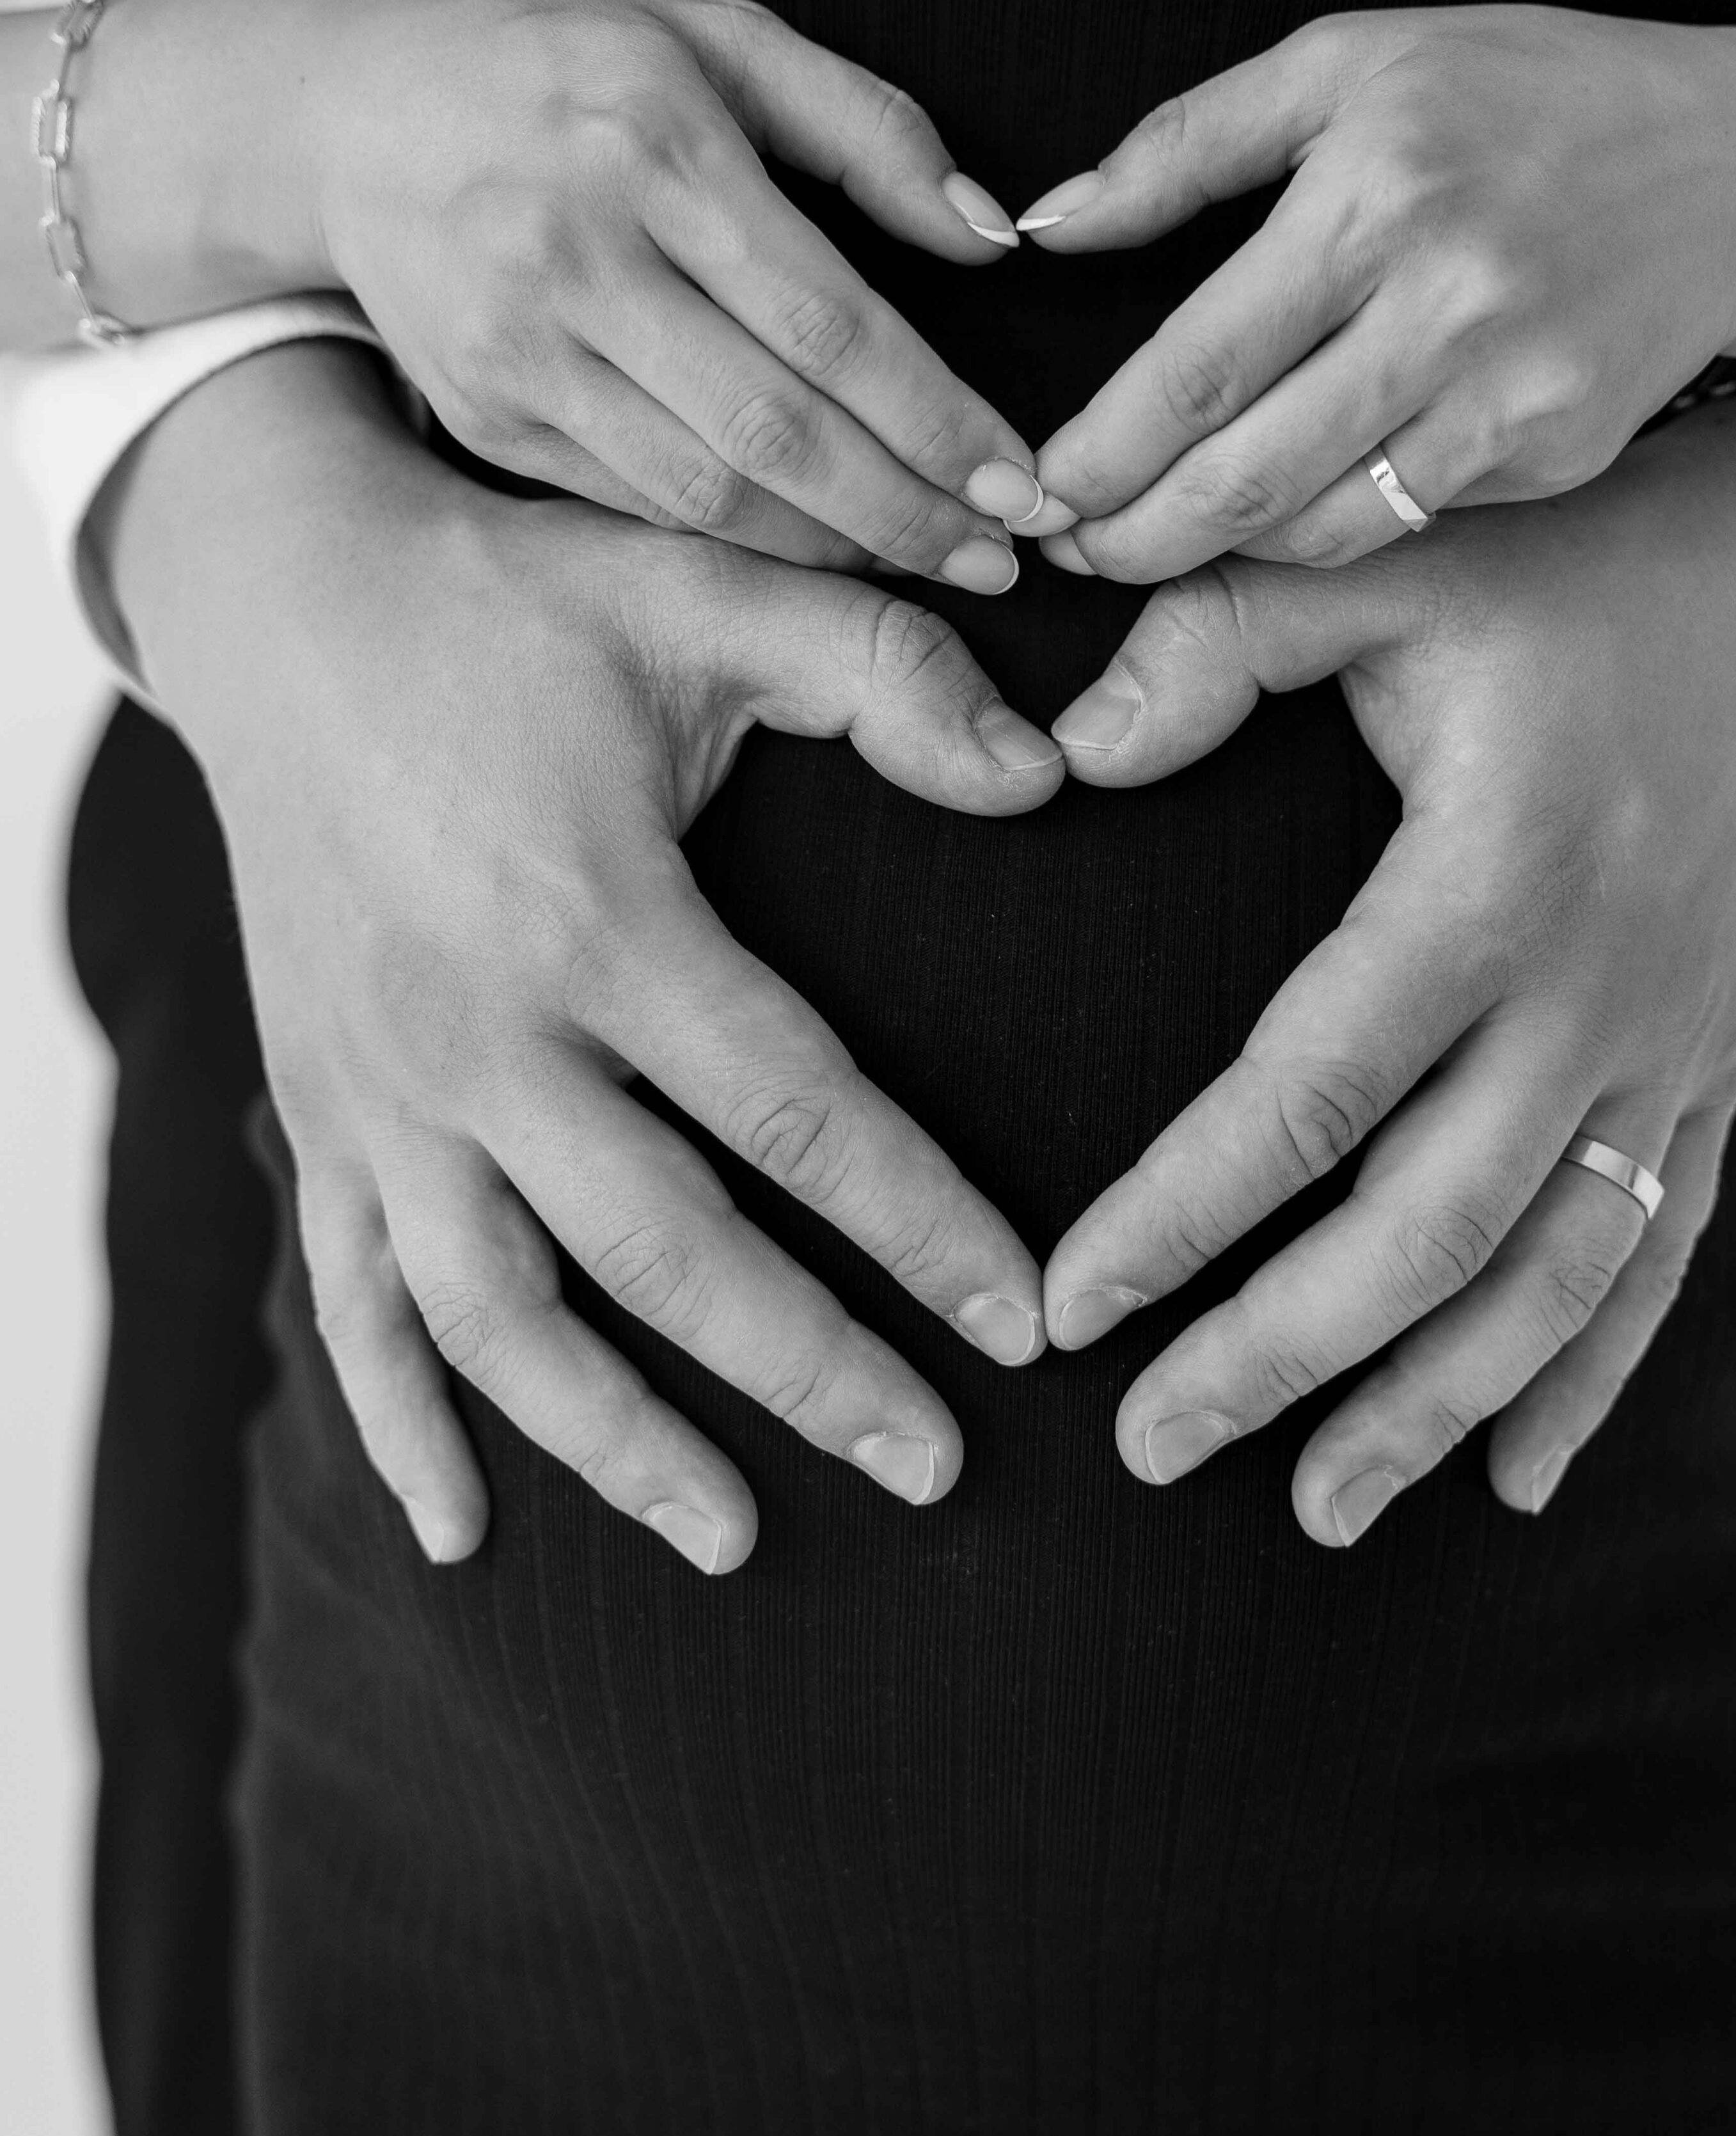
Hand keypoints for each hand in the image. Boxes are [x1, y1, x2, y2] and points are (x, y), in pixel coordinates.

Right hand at [105, 343, 1064, 1573]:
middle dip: (811, 1373)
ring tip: (733, 1542)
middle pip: (666, 1252)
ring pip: (500, 1319)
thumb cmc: (519, 601)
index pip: (795, 1112)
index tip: (1028, 1326)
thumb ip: (887, 673)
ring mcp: (380, 1094)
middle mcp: (478, 1036)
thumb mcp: (704, 593)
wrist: (283, 600)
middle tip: (939, 1473)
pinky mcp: (316, 1115)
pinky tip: (466, 1535)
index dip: (925, 1224)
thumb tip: (1053, 772)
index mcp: (596, 920)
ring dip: (616, 1444)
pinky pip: (349, 1303)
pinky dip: (401, 1427)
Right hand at [312, 0, 1067, 579]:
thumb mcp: (716, 40)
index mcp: (655, 147)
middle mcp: (579, 255)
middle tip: (1001, 559)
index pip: (829, 322)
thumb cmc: (562, 67)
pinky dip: (743, 541)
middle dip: (905, 512)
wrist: (348, 118)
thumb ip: (868, 129)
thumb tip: (992, 239)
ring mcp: (523, 349)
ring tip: (932, 564)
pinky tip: (821, 548)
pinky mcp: (490, 415)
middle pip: (775, 429)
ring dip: (834, 546)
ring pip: (707, 490)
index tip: (1021, 481)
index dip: (937, 420)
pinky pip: (641, 504)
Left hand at [1024, 6, 1735, 579]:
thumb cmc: (1523, 97)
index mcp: (1374, 197)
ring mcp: (1508, 393)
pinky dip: (1321, 531)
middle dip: (1135, 536)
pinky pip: (1400, 521)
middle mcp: (1445, 305)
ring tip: (1151, 540)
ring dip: (1217, 550)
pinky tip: (1274, 514)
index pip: (1196, 366)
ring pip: (1319, 522)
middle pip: (1244, 474)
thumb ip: (1186, 146)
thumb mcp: (1349, 64)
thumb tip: (1045, 223)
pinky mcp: (1552, 451)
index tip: (1038, 490)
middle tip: (1070, 553)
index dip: (1101, 452)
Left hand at [1040, 394, 1735, 1541]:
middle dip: (1283, 1358)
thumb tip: (1055, 756)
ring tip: (1316, 1515)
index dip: (1182, 1213)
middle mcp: (1594, 994)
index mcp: (1491, 880)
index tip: (1066, 1309)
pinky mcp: (1714, 1067)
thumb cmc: (1570, 553)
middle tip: (1145, 1449)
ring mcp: (1671, 1048)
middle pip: (1427, 1230)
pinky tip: (1518, 1481)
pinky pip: (1662, 1255)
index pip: (1309, 1091)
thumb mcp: (1391, 561)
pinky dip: (1592, 1378)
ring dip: (1433, 1409)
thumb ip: (1213, 642)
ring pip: (1553, 1280)